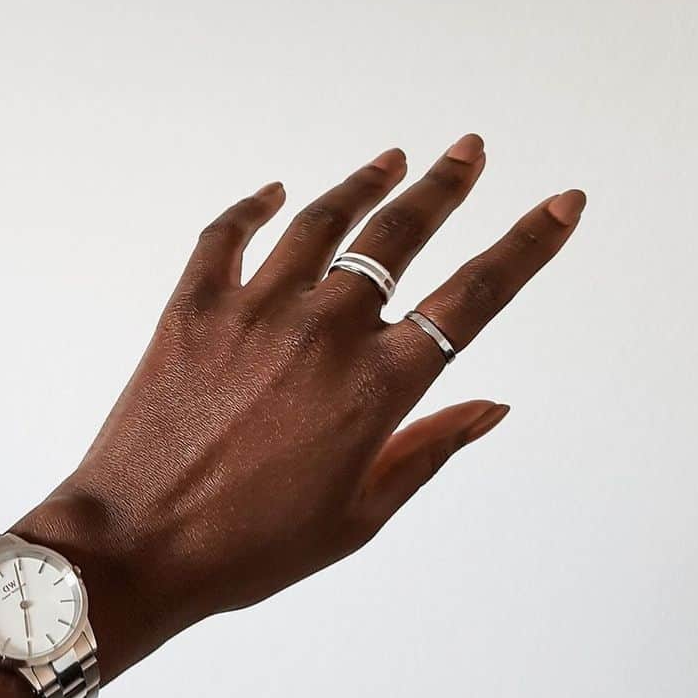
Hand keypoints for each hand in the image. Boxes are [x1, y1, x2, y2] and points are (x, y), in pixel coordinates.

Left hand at [14, 134, 584, 676]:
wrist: (137, 545)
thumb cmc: (251, 546)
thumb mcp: (360, 515)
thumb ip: (430, 449)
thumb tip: (492, 406)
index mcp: (376, 386)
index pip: (474, 297)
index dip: (526, 245)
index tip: (560, 205)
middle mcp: (323, 332)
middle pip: (401, 234)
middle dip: (447, 186)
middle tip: (470, 151)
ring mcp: (254, 311)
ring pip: (324, 220)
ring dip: (365, 182)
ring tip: (394, 159)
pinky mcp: (192, 307)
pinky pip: (227, 234)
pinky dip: (254, 206)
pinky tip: (276, 193)